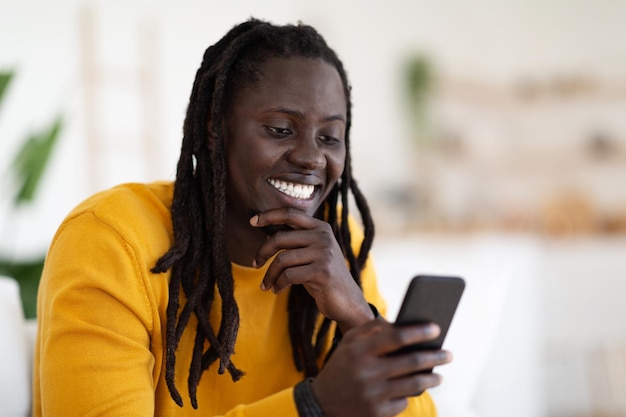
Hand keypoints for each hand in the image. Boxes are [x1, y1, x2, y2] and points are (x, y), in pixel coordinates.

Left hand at [250, 207, 372, 330]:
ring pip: (282, 259)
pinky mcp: (322, 272)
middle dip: (263, 252)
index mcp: (320, 227)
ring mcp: (324, 253)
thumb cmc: (322, 276)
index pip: (290, 213)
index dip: (269, 215)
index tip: (252, 221)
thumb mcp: (312, 253)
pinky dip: (278, 284)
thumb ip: (296, 242)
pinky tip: (276, 290)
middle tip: (254, 264)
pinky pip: (289, 275)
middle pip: (281, 237)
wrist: (347, 301)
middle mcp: (323, 237)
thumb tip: (266, 236)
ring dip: (269, 275)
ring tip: (265, 285)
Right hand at [311, 319, 451, 416]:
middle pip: (411, 362)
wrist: (320, 404)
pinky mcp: (376, 413)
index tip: (436, 328)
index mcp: (360, 351)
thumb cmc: (342, 367)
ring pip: (414, 384)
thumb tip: (401, 323)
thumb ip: (372, 328)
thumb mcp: (349, 343)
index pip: (396, 337)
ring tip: (439, 375)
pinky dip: (410, 395)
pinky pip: (403, 401)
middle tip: (448, 354)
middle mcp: (367, 372)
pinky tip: (414, 390)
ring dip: (431, 378)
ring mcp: (372, 394)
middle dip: (435, 357)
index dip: (419, 332)